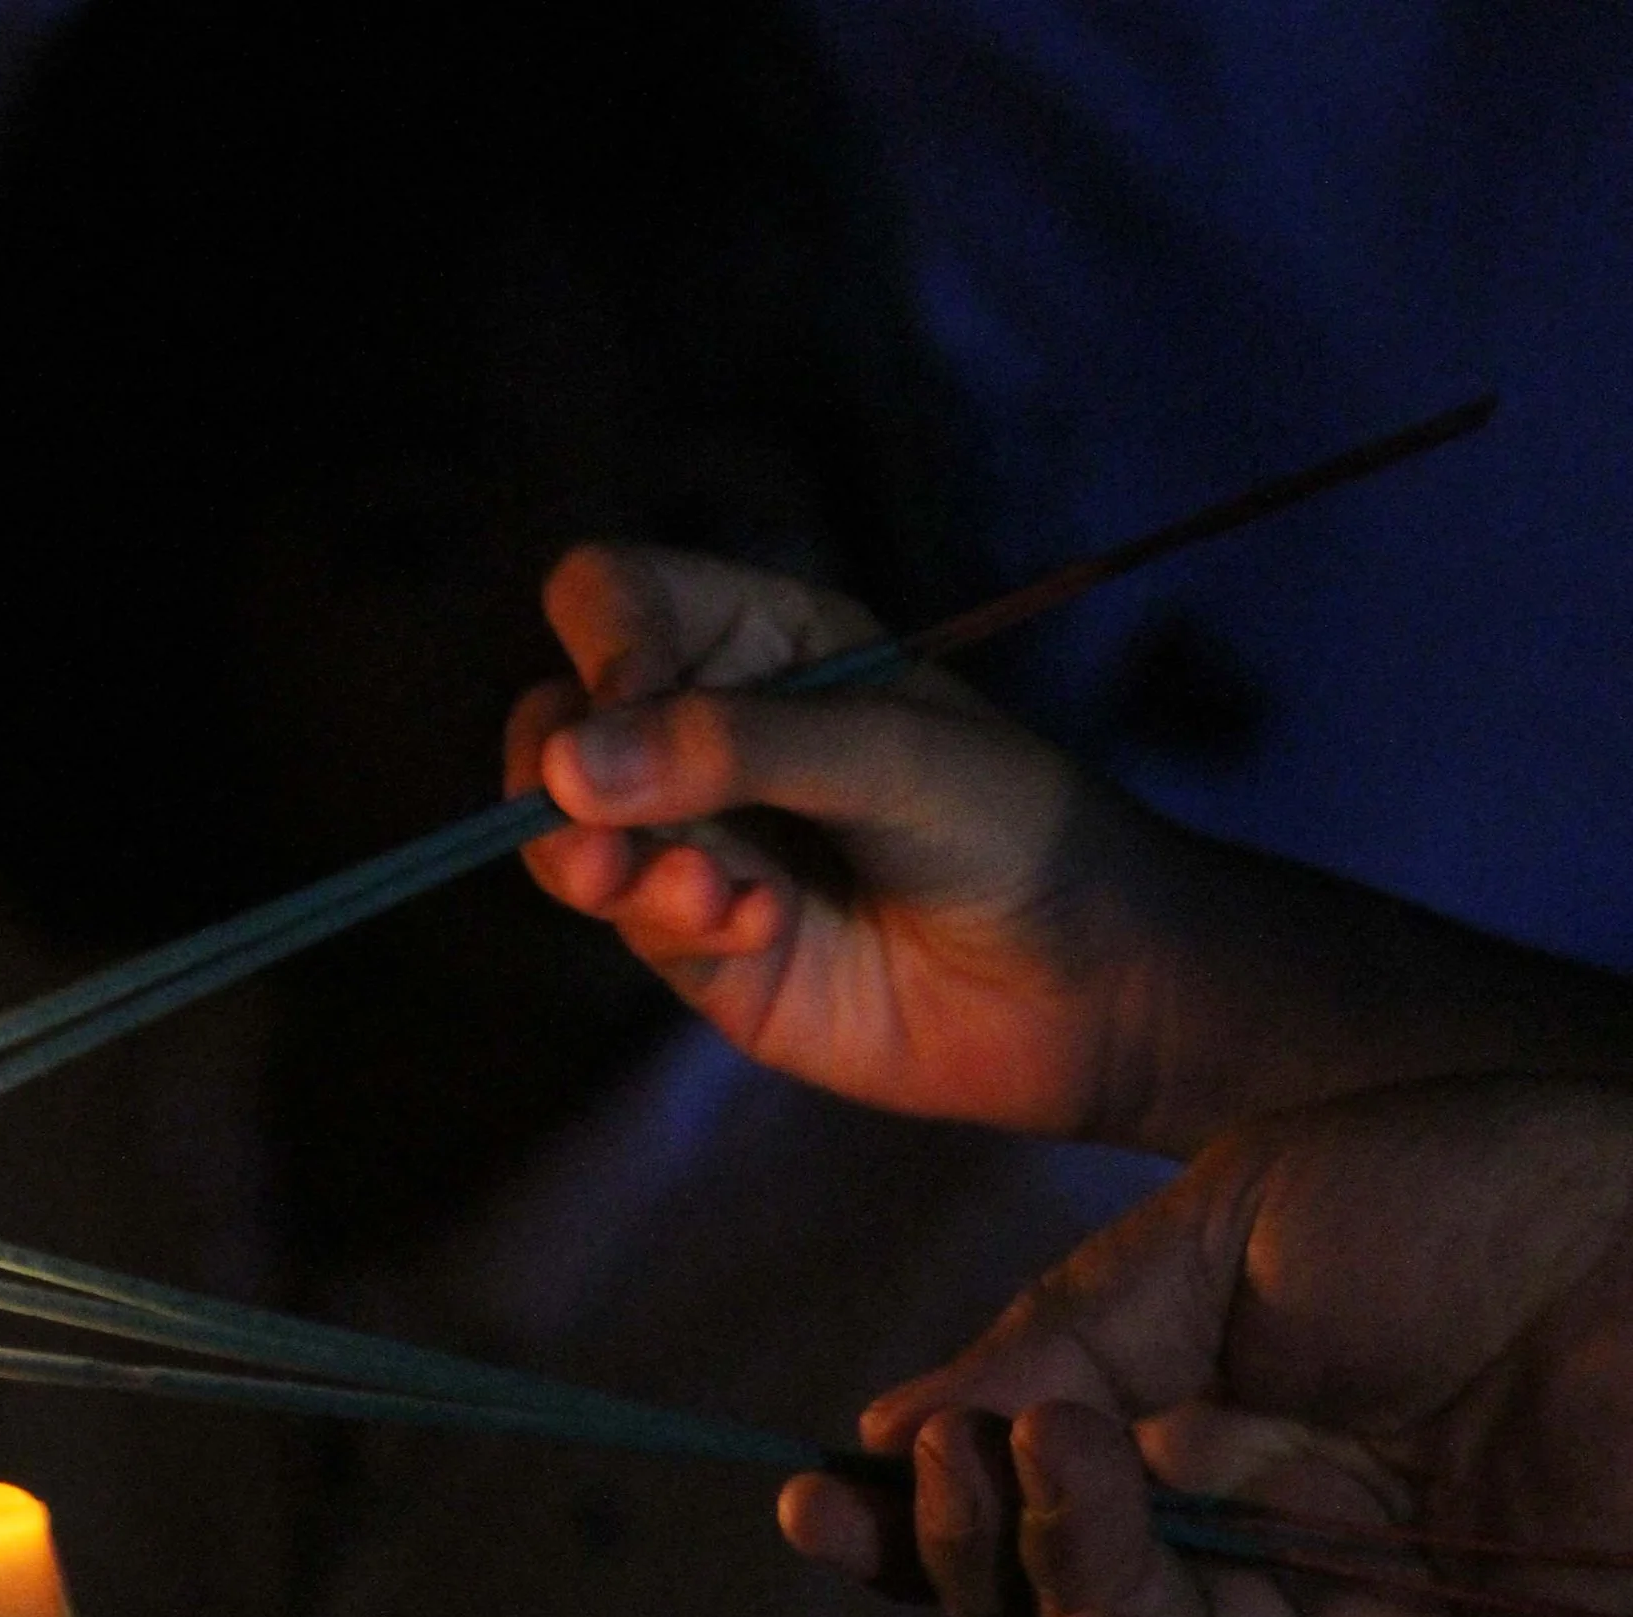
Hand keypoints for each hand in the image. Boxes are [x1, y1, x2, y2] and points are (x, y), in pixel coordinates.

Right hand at [506, 545, 1632, 1155]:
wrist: (1086, 988)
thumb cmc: (1015, 830)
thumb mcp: (889, 753)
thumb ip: (733, 746)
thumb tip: (562, 765)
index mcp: (761, 640)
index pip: (611, 599)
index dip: (600, 646)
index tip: (631, 711)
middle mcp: (709, 732)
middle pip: (557, 722)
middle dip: (561, 780)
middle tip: (608, 842)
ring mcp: (699, 841)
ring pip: (570, 834)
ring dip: (613, 865)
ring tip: (705, 895)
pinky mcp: (701, 946)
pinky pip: (633, 920)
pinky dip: (679, 921)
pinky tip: (766, 930)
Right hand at [782, 1080, 1632, 1616]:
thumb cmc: (1487, 1194)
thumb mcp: (1231, 1229)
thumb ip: (1069, 1340)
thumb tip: (894, 1436)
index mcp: (1229, 1437)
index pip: (1039, 1513)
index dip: (925, 1516)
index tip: (817, 1494)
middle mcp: (1282, 1553)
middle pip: (1065, 1609)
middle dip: (967, 1554)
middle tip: (937, 1473)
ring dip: (1051, 1603)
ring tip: (1025, 1493)